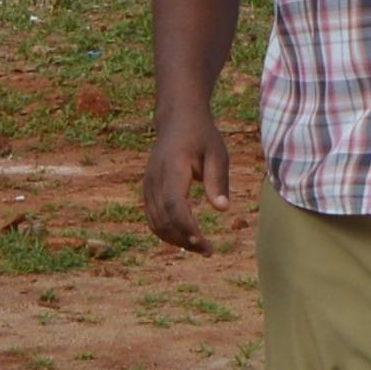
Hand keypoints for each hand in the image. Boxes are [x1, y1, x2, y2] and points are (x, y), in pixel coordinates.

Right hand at [144, 110, 232, 254]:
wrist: (177, 119)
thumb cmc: (201, 136)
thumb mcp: (217, 153)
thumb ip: (218, 180)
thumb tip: (223, 209)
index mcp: (173, 167)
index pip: (174, 204)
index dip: (186, 227)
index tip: (203, 242)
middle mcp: (155, 178)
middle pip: (163, 219)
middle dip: (184, 240)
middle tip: (208, 250)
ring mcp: (148, 184)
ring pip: (155, 222)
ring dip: (175, 240)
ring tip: (200, 247)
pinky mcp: (148, 190)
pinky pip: (153, 218)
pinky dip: (167, 232)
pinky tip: (186, 238)